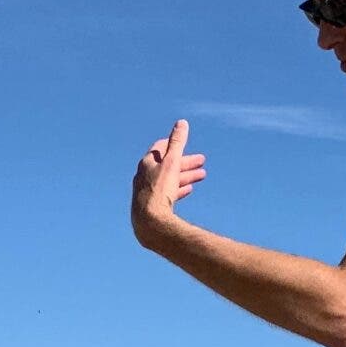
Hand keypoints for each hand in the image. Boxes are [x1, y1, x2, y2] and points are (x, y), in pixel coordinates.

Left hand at [131, 119, 205, 246]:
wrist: (150, 223)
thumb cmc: (159, 191)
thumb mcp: (171, 163)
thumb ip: (177, 143)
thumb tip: (182, 123)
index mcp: (146, 164)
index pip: (160, 149)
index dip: (173, 144)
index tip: (184, 142)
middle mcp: (143, 177)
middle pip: (167, 165)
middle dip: (186, 162)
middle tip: (202, 161)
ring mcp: (146, 192)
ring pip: (168, 180)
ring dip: (185, 175)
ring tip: (202, 175)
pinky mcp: (151, 206)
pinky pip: (166, 194)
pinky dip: (178, 189)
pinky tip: (188, 190)